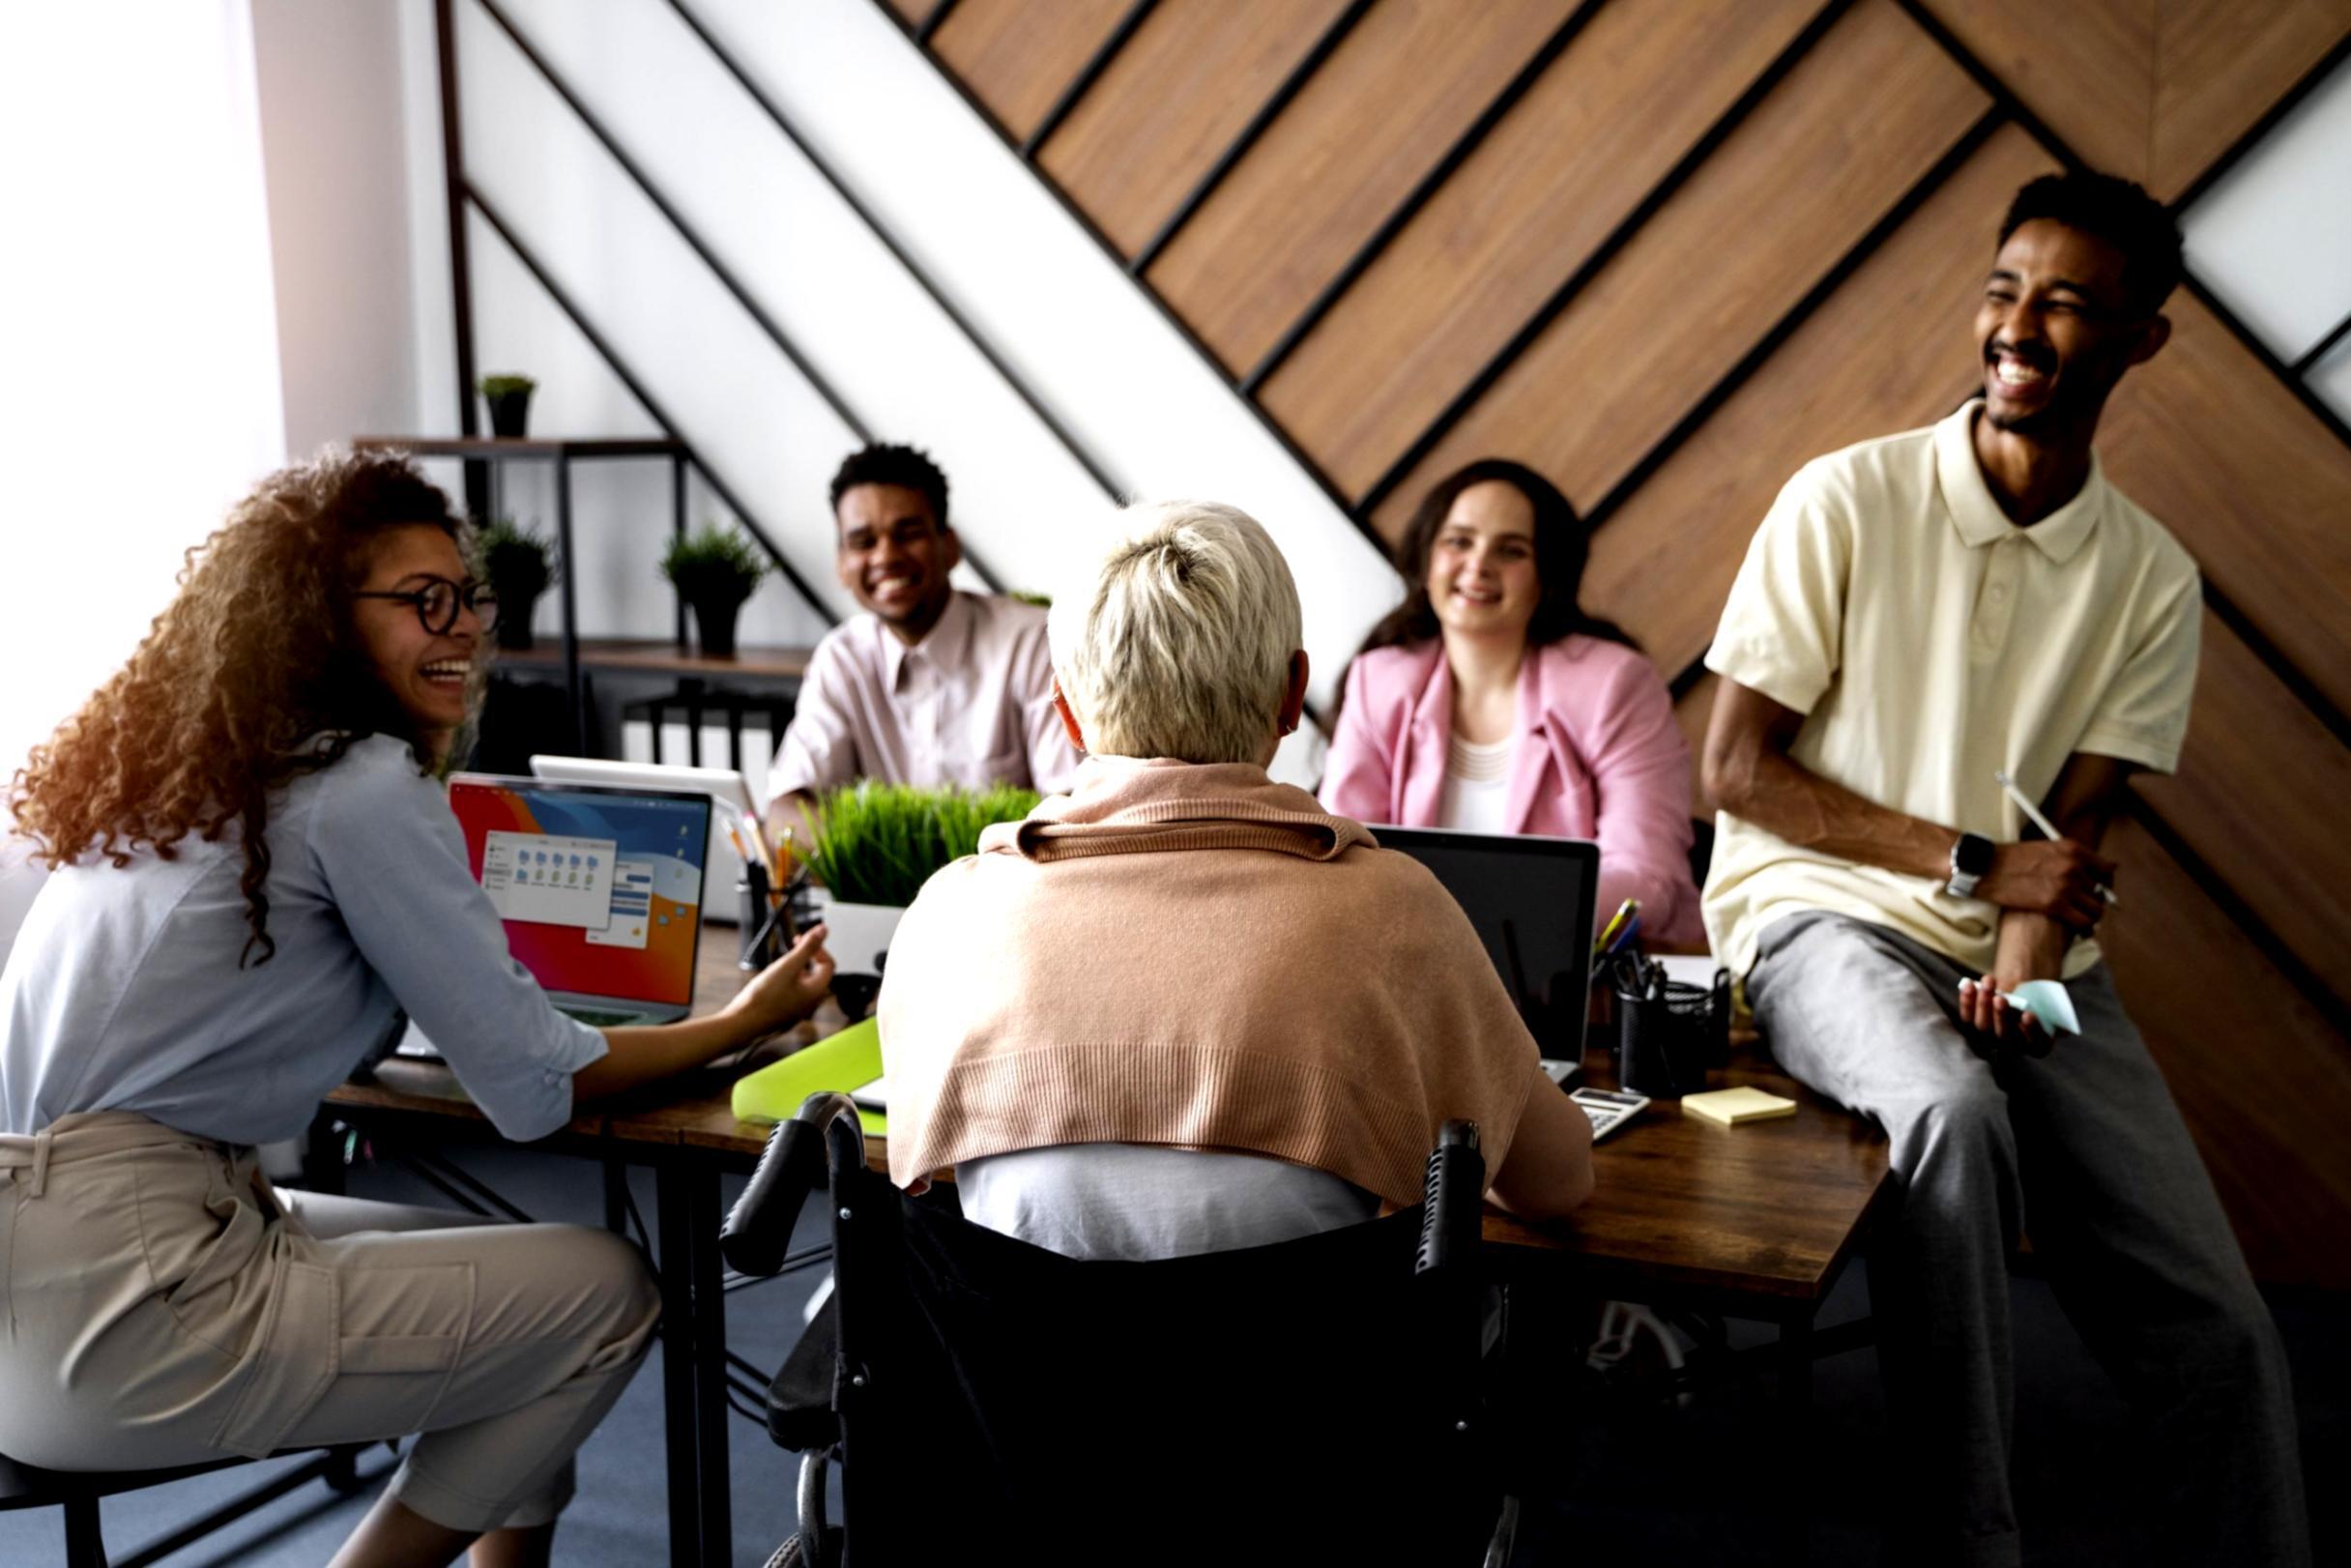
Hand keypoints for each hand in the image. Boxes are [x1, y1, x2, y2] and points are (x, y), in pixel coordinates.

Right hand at [724, 924, 834, 1040]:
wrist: (742, 1024)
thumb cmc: (763, 999)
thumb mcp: (787, 966)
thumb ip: (807, 947)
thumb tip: (823, 930)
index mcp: (816, 991)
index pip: (828, 964)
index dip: (818, 948)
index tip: (801, 939)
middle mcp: (811, 1003)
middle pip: (817, 973)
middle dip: (806, 957)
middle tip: (791, 947)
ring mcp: (798, 1010)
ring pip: (803, 983)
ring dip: (795, 968)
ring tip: (778, 963)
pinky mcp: (785, 1014)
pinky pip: (792, 993)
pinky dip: (786, 981)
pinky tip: (770, 981)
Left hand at [1956, 974, 2049, 1058]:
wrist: (2015, 994)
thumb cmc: (2031, 997)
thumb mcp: (2036, 999)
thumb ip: (2027, 1000)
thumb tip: (2008, 993)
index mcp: (2038, 1045)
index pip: (2037, 1043)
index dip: (2031, 1030)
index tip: (2028, 1015)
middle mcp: (2013, 1048)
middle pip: (2005, 1036)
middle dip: (2001, 1016)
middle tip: (2000, 999)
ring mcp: (1990, 1040)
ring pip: (1983, 1027)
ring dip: (1983, 1004)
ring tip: (1987, 984)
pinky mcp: (1972, 1029)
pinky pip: (1967, 1019)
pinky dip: (1967, 1002)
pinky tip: (1968, 986)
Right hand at [1974, 838, 2113, 927]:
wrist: (1984, 868)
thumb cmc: (2009, 859)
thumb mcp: (2044, 848)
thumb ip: (2067, 858)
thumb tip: (2088, 871)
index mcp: (2072, 849)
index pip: (2106, 869)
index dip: (2105, 882)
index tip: (2099, 890)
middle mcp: (2073, 866)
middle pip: (2101, 890)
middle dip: (2094, 900)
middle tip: (2084, 907)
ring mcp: (2065, 886)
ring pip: (2096, 908)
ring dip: (2091, 915)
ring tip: (2082, 919)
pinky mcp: (2055, 904)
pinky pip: (2083, 921)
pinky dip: (2083, 927)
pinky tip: (2078, 929)